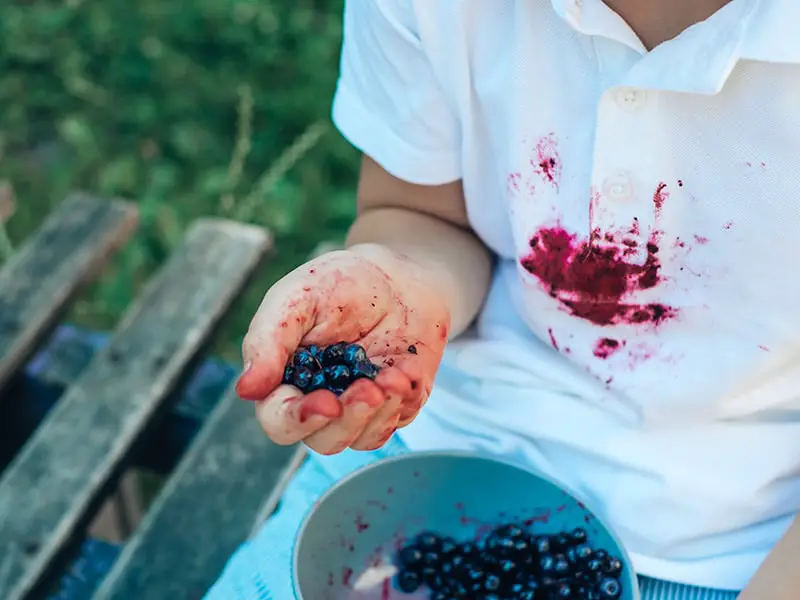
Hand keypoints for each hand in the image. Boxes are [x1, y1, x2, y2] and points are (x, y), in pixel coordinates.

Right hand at [236, 244, 449, 454]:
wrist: (398, 276)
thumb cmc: (339, 282)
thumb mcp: (296, 298)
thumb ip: (267, 341)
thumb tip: (246, 390)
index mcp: (285, 379)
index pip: (279, 420)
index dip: (299, 420)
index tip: (327, 404)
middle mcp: (318, 401)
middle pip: (323, 440)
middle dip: (349, 419)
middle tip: (370, 389)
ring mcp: (358, 407)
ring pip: (361, 439)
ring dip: (380, 411)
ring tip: (394, 375)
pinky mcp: (393, 405)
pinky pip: (396, 422)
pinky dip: (403, 400)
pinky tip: (406, 369)